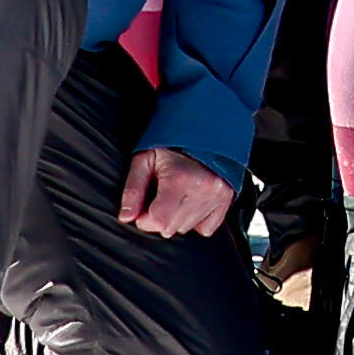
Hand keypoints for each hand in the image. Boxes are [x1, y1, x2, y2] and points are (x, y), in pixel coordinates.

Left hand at [119, 149, 238, 238]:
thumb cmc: (171, 142)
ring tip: (175, 196)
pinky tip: (190, 203)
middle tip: (158, 197)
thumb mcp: (144, 160)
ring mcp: (217, 195)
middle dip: (158, 218)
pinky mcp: (226, 198)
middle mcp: (202, 189)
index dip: (144, 219)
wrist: (204, 126)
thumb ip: (133, 190)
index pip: (158, 221)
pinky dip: (195, 221)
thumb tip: (126, 217)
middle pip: (171, 228)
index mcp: (179, 179)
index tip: (143, 206)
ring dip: (176, 218)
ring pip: (187, 228)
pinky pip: (206, 228)